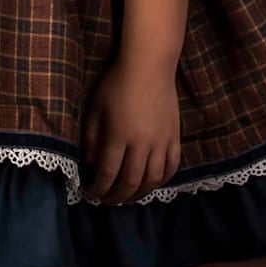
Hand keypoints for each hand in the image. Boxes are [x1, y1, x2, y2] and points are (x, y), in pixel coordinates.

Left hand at [79, 56, 181, 205]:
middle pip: (130, 182)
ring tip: (128, 197)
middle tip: (107, 201)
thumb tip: (91, 162)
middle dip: (116, 197)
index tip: (90, 194)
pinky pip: (172, 167)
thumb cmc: (117, 83)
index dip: (98, 189)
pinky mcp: (175, 137)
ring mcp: (161, 142)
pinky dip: (162, 181)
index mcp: (118, 136)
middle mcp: (141, 143)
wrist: (149, 65)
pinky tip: (151, 184)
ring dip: (139, 194)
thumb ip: (91, 137)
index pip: (107, 174)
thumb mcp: (95, 107)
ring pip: (153, 180)